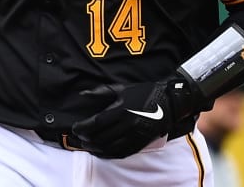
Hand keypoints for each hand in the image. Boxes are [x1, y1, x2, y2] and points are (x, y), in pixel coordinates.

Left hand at [71, 77, 199, 158]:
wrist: (169, 102)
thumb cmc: (144, 93)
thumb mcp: (122, 88)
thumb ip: (100, 92)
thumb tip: (82, 94)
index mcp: (122, 110)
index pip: (96, 123)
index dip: (83, 128)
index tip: (75, 128)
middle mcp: (128, 125)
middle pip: (101, 137)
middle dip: (86, 139)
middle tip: (78, 138)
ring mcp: (135, 136)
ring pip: (109, 148)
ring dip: (94, 149)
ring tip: (86, 146)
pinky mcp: (140, 144)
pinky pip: (120, 153)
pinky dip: (107, 154)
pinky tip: (100, 152)